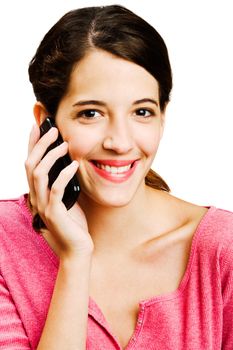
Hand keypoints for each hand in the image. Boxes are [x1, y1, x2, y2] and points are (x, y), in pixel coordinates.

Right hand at [25, 124, 93, 258]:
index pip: (30, 163)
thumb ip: (62, 182)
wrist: (77, 249)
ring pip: (38, 174)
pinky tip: (74, 165)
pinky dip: (64, 174)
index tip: (38, 126)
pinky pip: (56, 189)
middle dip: (39, 144)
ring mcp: (43, 206)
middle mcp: (36, 197)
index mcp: (38, 193)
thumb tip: (67, 161)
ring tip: (64, 144)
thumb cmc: (73, 223)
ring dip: (50, 156)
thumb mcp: (66, 198)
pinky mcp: (54, 213)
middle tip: (53, 130)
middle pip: (30, 164)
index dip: (32, 144)